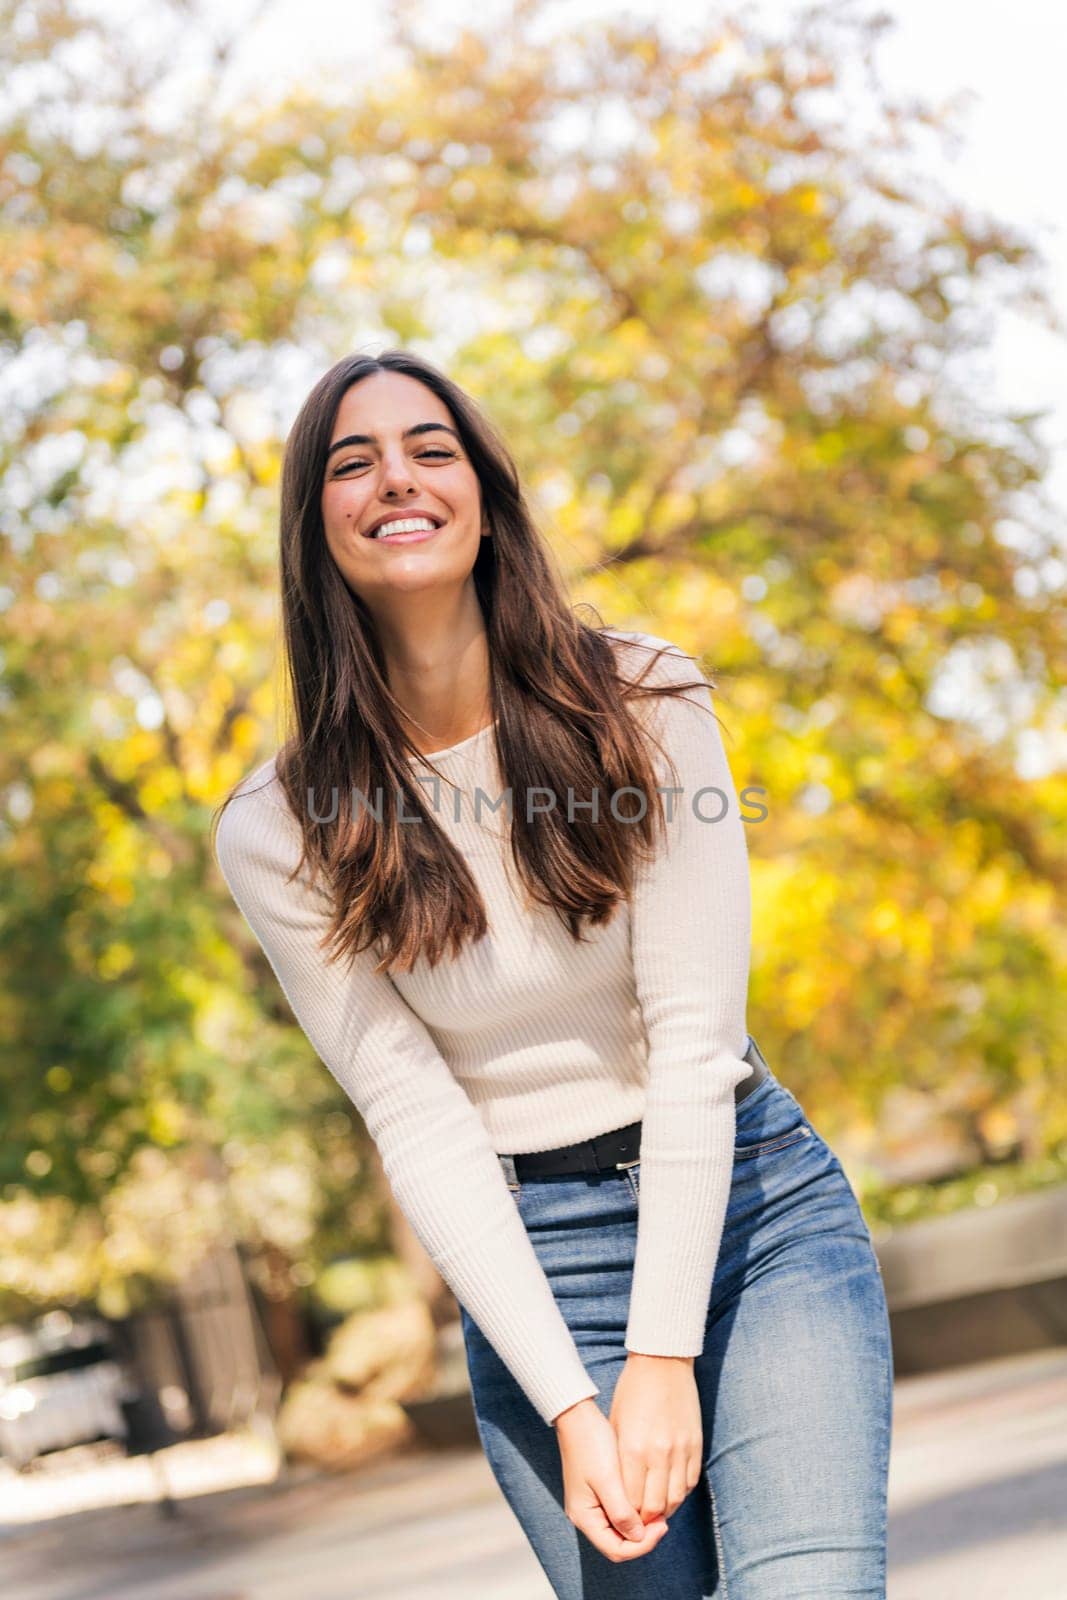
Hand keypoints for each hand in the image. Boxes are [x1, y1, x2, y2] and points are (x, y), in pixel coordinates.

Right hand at [553, 1397, 670, 1562]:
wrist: (577, 1416)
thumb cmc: (590, 1444)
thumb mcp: (608, 1479)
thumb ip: (622, 1513)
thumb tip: (639, 1536)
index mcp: (584, 1517)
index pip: (617, 1550)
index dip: (642, 1545)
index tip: (662, 1525)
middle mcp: (587, 1516)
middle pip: (619, 1543)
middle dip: (643, 1537)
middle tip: (663, 1520)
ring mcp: (592, 1505)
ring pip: (620, 1529)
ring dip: (640, 1525)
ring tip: (657, 1511)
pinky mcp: (599, 1493)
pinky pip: (619, 1513)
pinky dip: (634, 1512)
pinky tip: (647, 1500)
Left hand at [608, 1353, 702, 1521]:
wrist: (662, 1363)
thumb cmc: (631, 1392)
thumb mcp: (616, 1426)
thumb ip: (619, 1462)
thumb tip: (622, 1493)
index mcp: (632, 1449)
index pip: (630, 1501)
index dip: (627, 1515)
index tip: (624, 1518)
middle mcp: (658, 1454)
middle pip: (655, 1506)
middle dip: (646, 1518)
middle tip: (641, 1520)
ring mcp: (680, 1450)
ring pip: (676, 1498)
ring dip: (666, 1509)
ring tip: (656, 1508)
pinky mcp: (696, 1444)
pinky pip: (690, 1481)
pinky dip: (681, 1492)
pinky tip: (671, 1490)